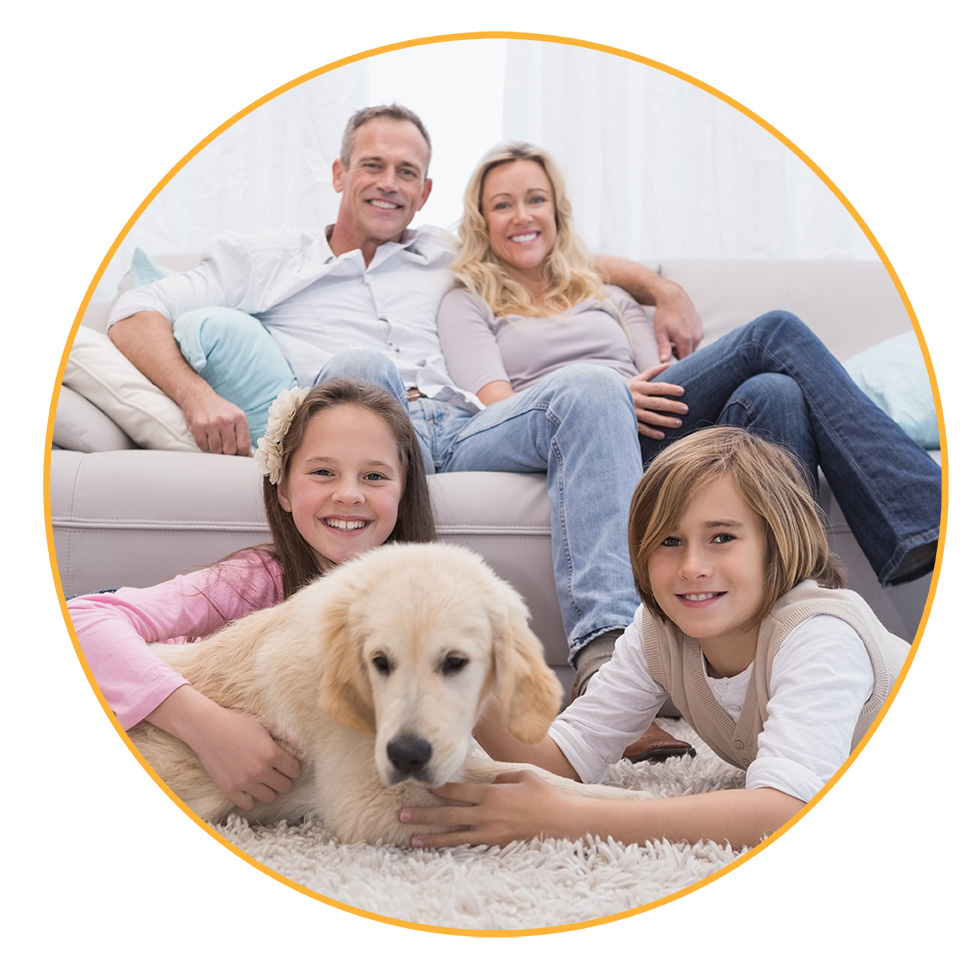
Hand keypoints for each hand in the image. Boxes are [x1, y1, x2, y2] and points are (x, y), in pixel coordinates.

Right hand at [182, 387, 252, 455]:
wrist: (198, 396)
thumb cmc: (219, 409)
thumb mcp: (236, 417)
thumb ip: (244, 435)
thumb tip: (248, 455)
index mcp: (239, 418)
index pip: (243, 445)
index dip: (241, 454)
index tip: (239, 455)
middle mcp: (226, 420)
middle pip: (230, 450)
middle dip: (227, 452)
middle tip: (224, 446)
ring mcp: (211, 424)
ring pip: (216, 450)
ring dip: (215, 449)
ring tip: (215, 439)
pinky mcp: (198, 427)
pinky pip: (203, 446)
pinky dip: (205, 445)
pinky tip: (206, 437)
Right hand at [189, 706, 301, 810]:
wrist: (206, 728)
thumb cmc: (237, 723)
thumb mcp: (264, 725)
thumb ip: (286, 737)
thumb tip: (304, 749)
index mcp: (270, 753)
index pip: (294, 771)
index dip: (293, 767)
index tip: (287, 764)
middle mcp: (259, 770)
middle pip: (285, 787)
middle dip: (284, 779)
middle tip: (277, 772)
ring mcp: (243, 782)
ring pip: (269, 798)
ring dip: (270, 789)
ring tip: (264, 779)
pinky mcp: (229, 790)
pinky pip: (248, 805)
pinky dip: (251, 798)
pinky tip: (250, 787)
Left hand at [399, 769, 583, 848]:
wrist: (563, 822)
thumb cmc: (546, 795)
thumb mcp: (523, 776)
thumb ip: (502, 777)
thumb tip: (490, 781)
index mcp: (492, 794)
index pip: (458, 790)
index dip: (438, 787)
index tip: (421, 784)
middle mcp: (487, 814)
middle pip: (449, 813)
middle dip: (424, 814)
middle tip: (402, 815)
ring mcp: (491, 833)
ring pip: (454, 836)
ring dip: (432, 838)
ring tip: (412, 839)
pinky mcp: (497, 846)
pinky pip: (470, 848)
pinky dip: (453, 849)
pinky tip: (440, 852)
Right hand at [627, 364, 687, 438]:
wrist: (603, 399)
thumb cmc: (625, 388)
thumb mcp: (637, 378)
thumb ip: (653, 372)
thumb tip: (669, 364)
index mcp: (639, 387)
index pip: (657, 387)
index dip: (670, 389)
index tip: (682, 391)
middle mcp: (636, 399)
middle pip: (657, 403)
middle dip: (672, 406)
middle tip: (686, 409)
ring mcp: (632, 411)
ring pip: (651, 417)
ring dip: (665, 421)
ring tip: (679, 423)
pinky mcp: (628, 421)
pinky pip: (641, 428)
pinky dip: (651, 432)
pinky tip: (662, 435)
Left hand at [651, 279, 702, 360]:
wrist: (674, 298)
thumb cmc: (664, 314)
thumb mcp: (660, 332)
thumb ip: (663, 347)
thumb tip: (663, 361)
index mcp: (685, 339)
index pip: (685, 361)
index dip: (679, 366)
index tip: (672, 368)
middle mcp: (696, 337)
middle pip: (689, 356)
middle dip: (680, 358)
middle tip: (669, 355)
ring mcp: (700, 333)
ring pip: (692, 349)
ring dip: (683, 350)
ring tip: (672, 344)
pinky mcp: (700, 330)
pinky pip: (695, 342)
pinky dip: (687, 343)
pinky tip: (678, 338)